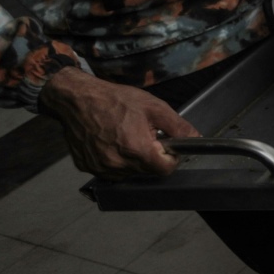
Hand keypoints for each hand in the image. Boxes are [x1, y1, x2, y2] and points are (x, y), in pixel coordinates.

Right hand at [40, 67, 198, 179]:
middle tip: (146, 136)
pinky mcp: (87, 167)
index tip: (168, 147)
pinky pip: (109, 171)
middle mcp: (118, 164)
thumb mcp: (154, 107)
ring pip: (128, 173)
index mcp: (137, 150)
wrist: (78, 99)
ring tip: (127, 136)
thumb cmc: (115, 100)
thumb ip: (177, 126)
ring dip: (133, 160)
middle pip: (147, 172)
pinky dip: (116, 160)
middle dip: (152, 157)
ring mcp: (100, 168)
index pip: (164, 170)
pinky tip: (112, 142)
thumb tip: (195, 137)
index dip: (171, 158)